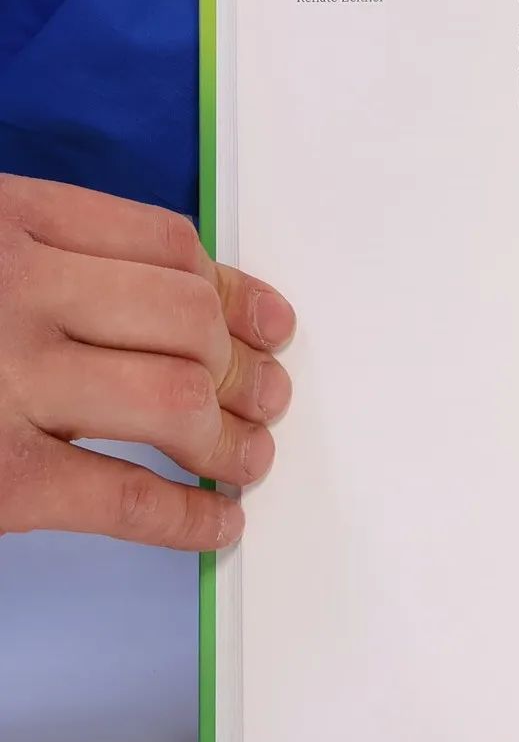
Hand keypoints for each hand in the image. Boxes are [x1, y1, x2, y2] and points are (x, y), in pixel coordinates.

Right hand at [0, 174, 294, 549]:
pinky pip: (125, 498)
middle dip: (246, 366)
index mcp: (3, 219)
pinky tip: (213, 523)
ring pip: (177, 401)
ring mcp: (2, 384)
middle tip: (270, 397)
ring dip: (234, 437)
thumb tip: (167, 304)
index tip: (269, 321)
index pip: (165, 245)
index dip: (234, 290)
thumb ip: (37, 254)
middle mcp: (11, 290)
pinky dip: (188, 517)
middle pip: (187, 321)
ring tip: (248, 457)